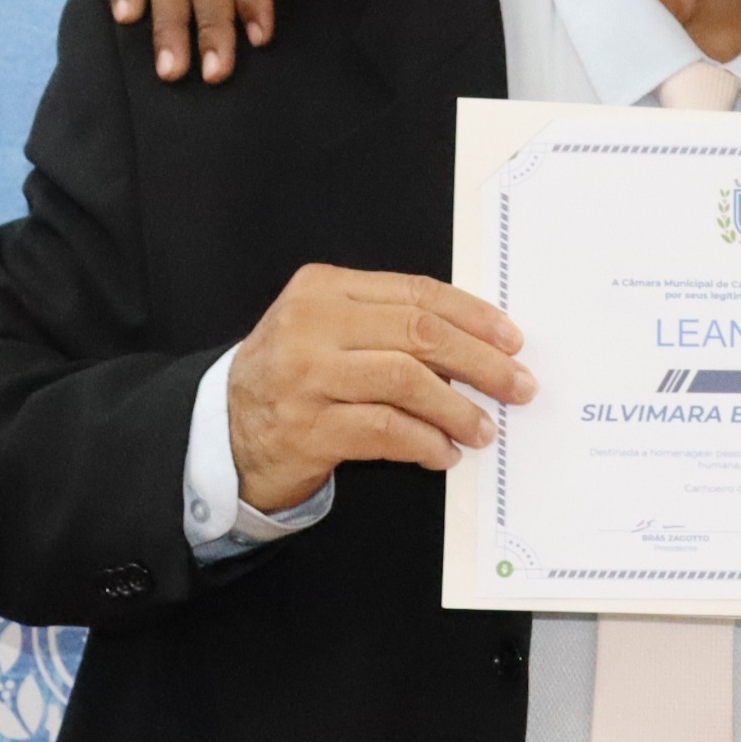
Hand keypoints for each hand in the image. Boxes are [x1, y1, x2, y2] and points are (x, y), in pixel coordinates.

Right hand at [225, 263, 533, 510]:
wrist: (223, 431)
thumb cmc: (293, 378)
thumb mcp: (329, 331)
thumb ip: (388, 325)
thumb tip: (479, 345)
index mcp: (324, 289)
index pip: (417, 293)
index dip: (474, 316)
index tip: (512, 340)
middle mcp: (311, 325)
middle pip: (420, 334)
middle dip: (481, 362)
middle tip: (516, 386)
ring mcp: (306, 377)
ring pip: (407, 381)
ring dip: (458, 409)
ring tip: (483, 428)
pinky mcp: (307, 428)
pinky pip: (386, 431)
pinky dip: (425, 442)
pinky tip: (443, 452)